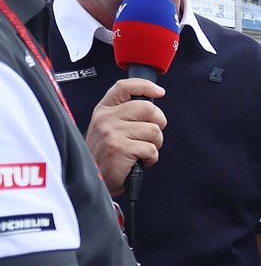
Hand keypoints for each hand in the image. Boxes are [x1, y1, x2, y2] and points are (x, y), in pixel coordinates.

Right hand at [86, 79, 166, 194]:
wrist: (95, 180)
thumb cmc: (107, 156)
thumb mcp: (110, 129)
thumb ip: (126, 115)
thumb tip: (153, 106)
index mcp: (104, 111)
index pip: (124, 87)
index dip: (145, 86)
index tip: (160, 92)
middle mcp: (105, 118)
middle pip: (149, 108)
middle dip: (158, 123)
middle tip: (150, 136)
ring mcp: (111, 132)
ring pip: (154, 131)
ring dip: (154, 144)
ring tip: (140, 151)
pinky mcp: (119, 148)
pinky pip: (151, 149)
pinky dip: (151, 159)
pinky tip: (138, 161)